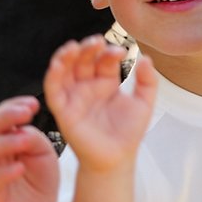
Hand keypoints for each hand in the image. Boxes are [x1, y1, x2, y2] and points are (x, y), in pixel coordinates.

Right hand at [0, 95, 59, 201]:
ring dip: (4, 143)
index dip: (11, 107)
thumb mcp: (43, 153)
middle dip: (3, 117)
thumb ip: (33, 138)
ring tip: (24, 141)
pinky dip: (3, 173)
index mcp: (0, 141)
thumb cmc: (39, 182)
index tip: (33, 104)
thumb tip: (21, 130)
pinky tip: (19, 168)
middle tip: (25, 113)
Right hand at [43, 37, 156, 173]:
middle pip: (82, 60)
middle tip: (96, 42)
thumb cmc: (129, 133)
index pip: (103, 59)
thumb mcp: (144, 103)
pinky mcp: (63, 111)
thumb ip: (148, 81)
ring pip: (64, 70)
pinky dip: (52, 76)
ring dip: (65, 56)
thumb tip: (146, 58)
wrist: (118, 159)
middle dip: (87, 48)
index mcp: (105, 81)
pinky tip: (57, 64)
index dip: (109, 52)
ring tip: (73, 47)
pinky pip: (53, 91)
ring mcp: (74, 97)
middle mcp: (87, 86)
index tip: (121, 51)